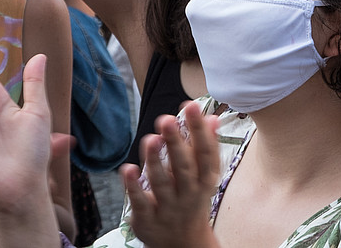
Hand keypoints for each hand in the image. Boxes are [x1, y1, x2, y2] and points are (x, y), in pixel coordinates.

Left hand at [121, 105, 220, 247]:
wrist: (184, 245)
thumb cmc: (191, 201)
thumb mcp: (204, 178)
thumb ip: (207, 148)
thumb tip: (213, 118)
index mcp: (204, 182)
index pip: (205, 154)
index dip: (199, 130)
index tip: (192, 107)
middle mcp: (188, 195)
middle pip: (184, 168)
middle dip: (176, 144)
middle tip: (167, 120)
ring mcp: (168, 208)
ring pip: (162, 184)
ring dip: (155, 161)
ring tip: (151, 139)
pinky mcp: (148, 220)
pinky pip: (140, 202)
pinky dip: (133, 187)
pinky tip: (127, 168)